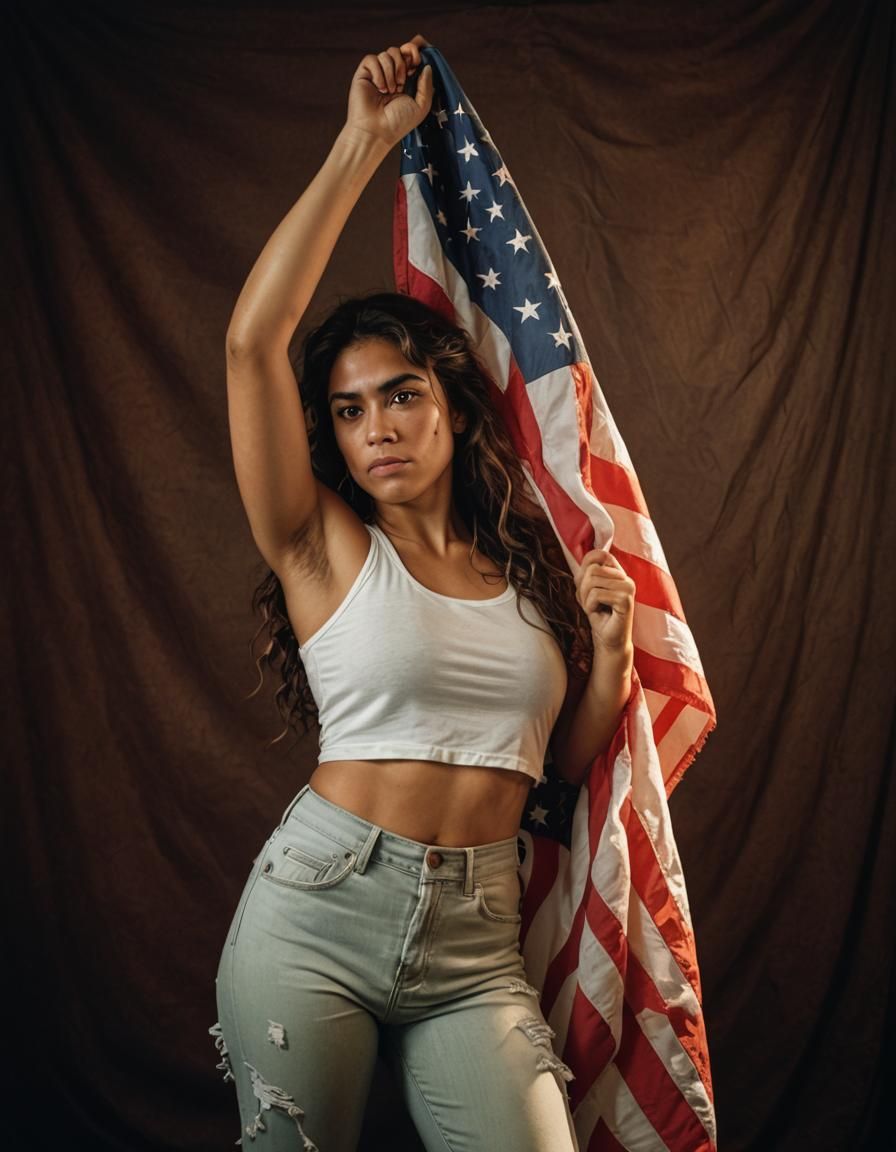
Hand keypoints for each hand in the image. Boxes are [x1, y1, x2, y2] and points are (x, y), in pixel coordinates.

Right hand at [346, 35, 432, 149]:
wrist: (377, 131)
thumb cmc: (398, 123)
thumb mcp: (421, 106)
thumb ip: (427, 85)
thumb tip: (427, 65)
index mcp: (407, 80)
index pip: (411, 55)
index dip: (416, 49)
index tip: (418, 58)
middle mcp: (393, 74)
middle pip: (401, 50)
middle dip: (405, 61)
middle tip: (403, 81)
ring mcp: (378, 73)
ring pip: (388, 53)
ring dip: (392, 71)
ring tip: (391, 90)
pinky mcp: (365, 73)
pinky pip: (373, 59)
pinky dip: (379, 72)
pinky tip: (379, 88)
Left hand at [574, 547, 635, 652]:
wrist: (607, 637)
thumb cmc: (597, 613)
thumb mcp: (585, 589)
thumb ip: (585, 572)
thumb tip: (587, 560)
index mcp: (617, 571)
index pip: (598, 554)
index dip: (585, 568)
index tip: (587, 588)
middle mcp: (625, 577)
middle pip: (592, 569)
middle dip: (583, 588)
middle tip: (591, 603)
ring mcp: (628, 587)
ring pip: (593, 581)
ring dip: (586, 598)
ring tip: (595, 608)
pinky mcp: (626, 599)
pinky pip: (597, 594)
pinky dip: (590, 605)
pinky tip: (599, 613)